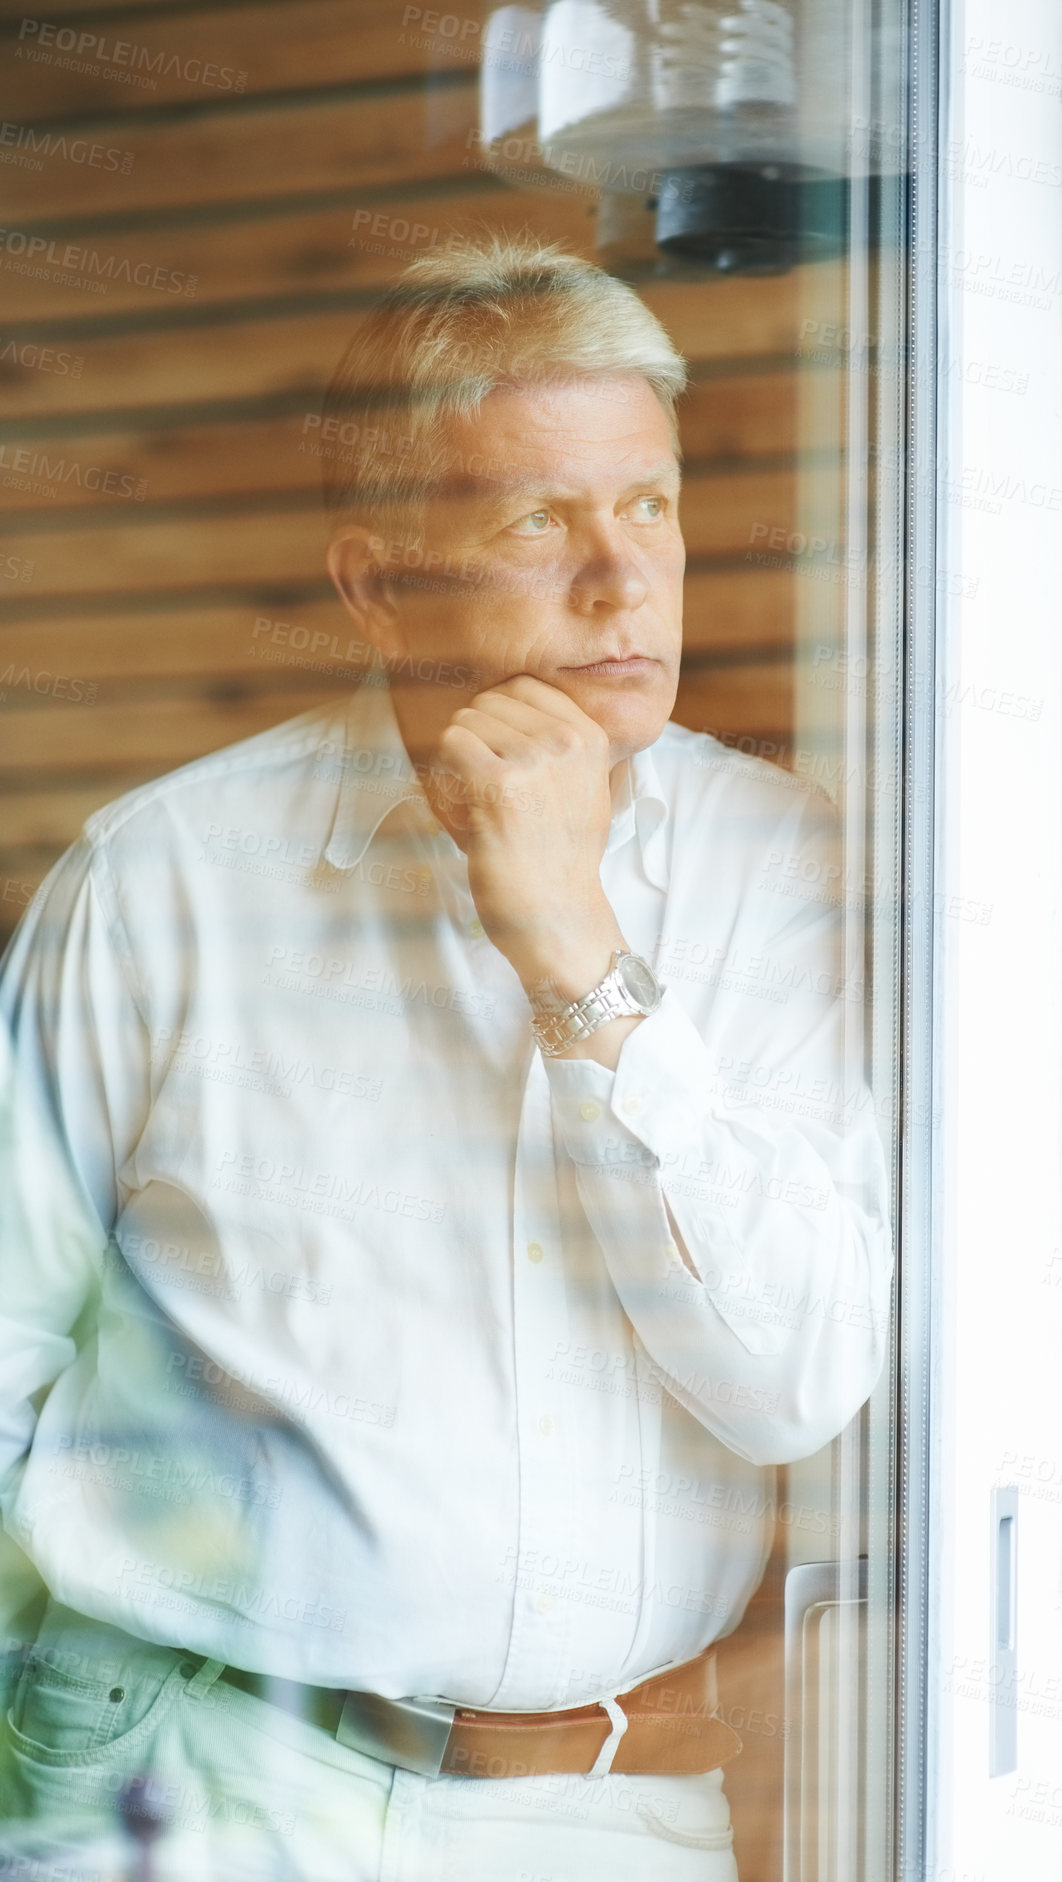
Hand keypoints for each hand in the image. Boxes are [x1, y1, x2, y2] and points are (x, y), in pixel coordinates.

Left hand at [428, 674, 627, 1004]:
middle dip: (478, 737)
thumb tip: (516, 703)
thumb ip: (563, 744)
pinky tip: (465, 802)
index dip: (501, 714)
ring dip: (460, 756)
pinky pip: (452, 744)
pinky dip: (446, 772)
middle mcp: (566, 741)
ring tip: (478, 797)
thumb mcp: (586, 789)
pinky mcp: (498, 784)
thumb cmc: (562, 859)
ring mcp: (533, 760)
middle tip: (486, 782)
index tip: (500, 750)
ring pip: (467, 720)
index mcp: (590, 737)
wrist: (558, 916)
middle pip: (492, 700)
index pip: (526, 686)